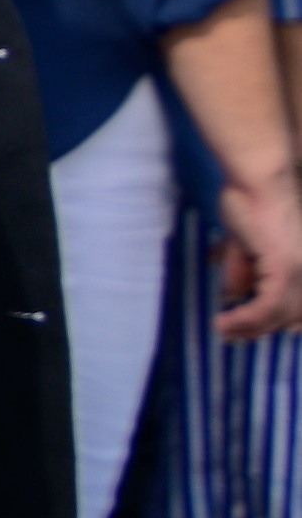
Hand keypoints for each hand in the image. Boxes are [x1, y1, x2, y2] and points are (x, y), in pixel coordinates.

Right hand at [215, 169, 301, 339]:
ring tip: (223, 330)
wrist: (258, 181)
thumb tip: (232, 295)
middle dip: (261, 329)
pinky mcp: (285, 271)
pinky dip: (244, 319)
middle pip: (292, 316)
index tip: (250, 331)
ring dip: (248, 327)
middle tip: (232, 336)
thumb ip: (242, 270)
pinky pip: (266, 307)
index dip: (280, 323)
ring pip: (280, 316)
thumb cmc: (252, 201)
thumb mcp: (245, 244)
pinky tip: (223, 322)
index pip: (299, 307)